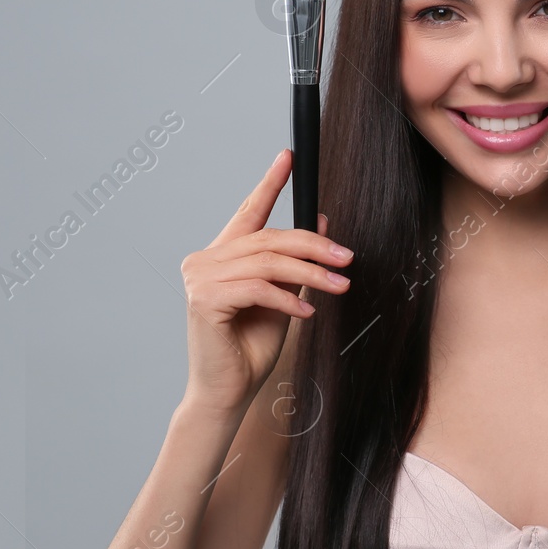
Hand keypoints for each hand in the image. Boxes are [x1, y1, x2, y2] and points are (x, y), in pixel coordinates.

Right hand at [178, 148, 351, 413]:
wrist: (228, 391)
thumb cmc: (251, 347)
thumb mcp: (283, 296)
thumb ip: (294, 263)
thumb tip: (322, 223)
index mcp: (222, 255)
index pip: (249, 211)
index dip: (270, 183)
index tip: (289, 157)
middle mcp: (205, 260)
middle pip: (268, 239)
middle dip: (313, 245)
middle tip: (347, 257)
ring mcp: (200, 279)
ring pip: (266, 262)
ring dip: (310, 273)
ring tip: (340, 286)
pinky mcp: (204, 300)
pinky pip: (256, 288)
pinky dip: (287, 298)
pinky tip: (308, 311)